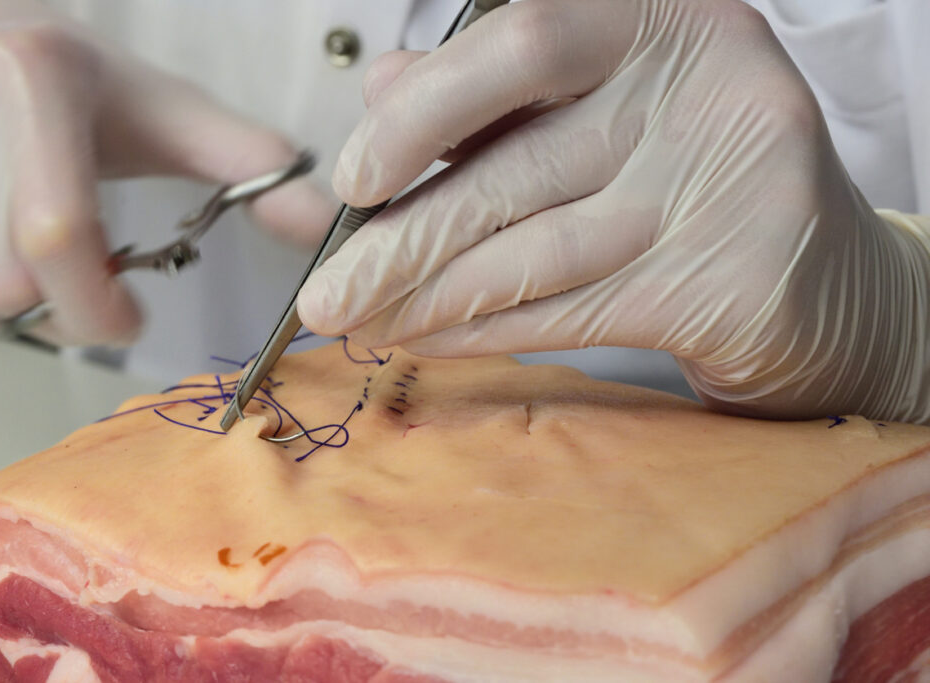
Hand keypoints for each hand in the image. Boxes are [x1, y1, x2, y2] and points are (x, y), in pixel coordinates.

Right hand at [0, 0, 332, 344]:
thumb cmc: (84, 87)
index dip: (97, 304)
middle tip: (91, 285)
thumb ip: (251, 164)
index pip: (56, 232)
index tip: (130, 315)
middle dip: (62, 309)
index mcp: (35, 76)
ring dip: (13, 310)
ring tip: (42, 266)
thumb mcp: (171, 114)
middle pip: (6, 281)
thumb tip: (325, 223)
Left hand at [297, 0, 929, 422]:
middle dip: (403, 237)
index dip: (426, 111)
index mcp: (663, 21)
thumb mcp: (604, 112)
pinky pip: (572, 311)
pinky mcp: (731, 282)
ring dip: (429, 296)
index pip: (523, 43)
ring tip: (361, 322)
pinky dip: (487, 330)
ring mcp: (728, 184)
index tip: (356, 178)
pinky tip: (430, 340)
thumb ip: (499, 96)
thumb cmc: (691, 182)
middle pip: (518, 162)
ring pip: (535, 248)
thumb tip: (383, 84)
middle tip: (327, 291)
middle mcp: (703, 87)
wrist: (826, 283)